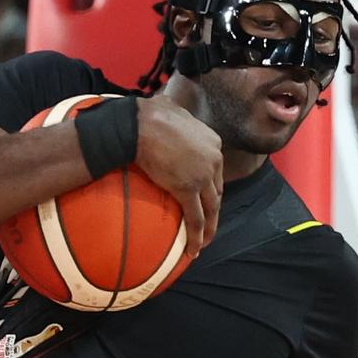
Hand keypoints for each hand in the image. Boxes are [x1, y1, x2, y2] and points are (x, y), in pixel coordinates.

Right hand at [135, 95, 222, 251]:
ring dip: (210, 228)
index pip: (214, 169)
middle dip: (213, 209)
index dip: (210, 185)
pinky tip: (194, 249)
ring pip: (211, 208)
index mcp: (212, 142)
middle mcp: (213, 160)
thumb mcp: (171, 111)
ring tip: (205, 242)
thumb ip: (173, 117)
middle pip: (216, 191)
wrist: (141, 124)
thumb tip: (161, 107)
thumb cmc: (150, 114)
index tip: (203, 196)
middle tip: (208, 224)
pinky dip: (198, 235)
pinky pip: (196, 217)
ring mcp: (202, 176)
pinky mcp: (188, 190)